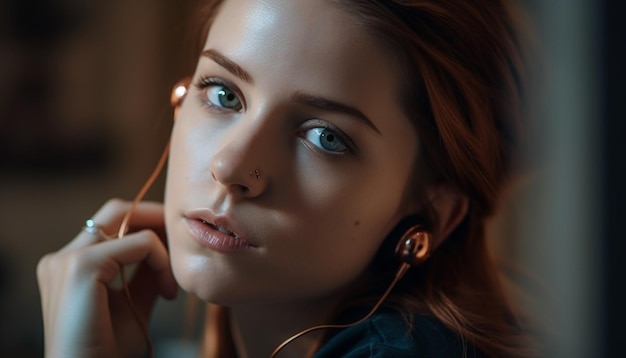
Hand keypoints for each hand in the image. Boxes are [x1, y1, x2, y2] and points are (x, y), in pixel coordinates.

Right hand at [37, 199, 177, 357]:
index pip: (112, 224)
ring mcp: (67, 259)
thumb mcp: (133, 302)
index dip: (148, 229)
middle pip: (116, 211)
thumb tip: (165, 246)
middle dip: (155, 218)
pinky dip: (160, 259)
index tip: (173, 257)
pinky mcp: (81, 266)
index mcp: (69, 264)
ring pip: (125, 218)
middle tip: (181, 241)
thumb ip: (144, 272)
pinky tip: (167, 289)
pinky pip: (137, 243)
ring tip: (172, 277)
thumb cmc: (106, 350)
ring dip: (159, 240)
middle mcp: (63, 257)